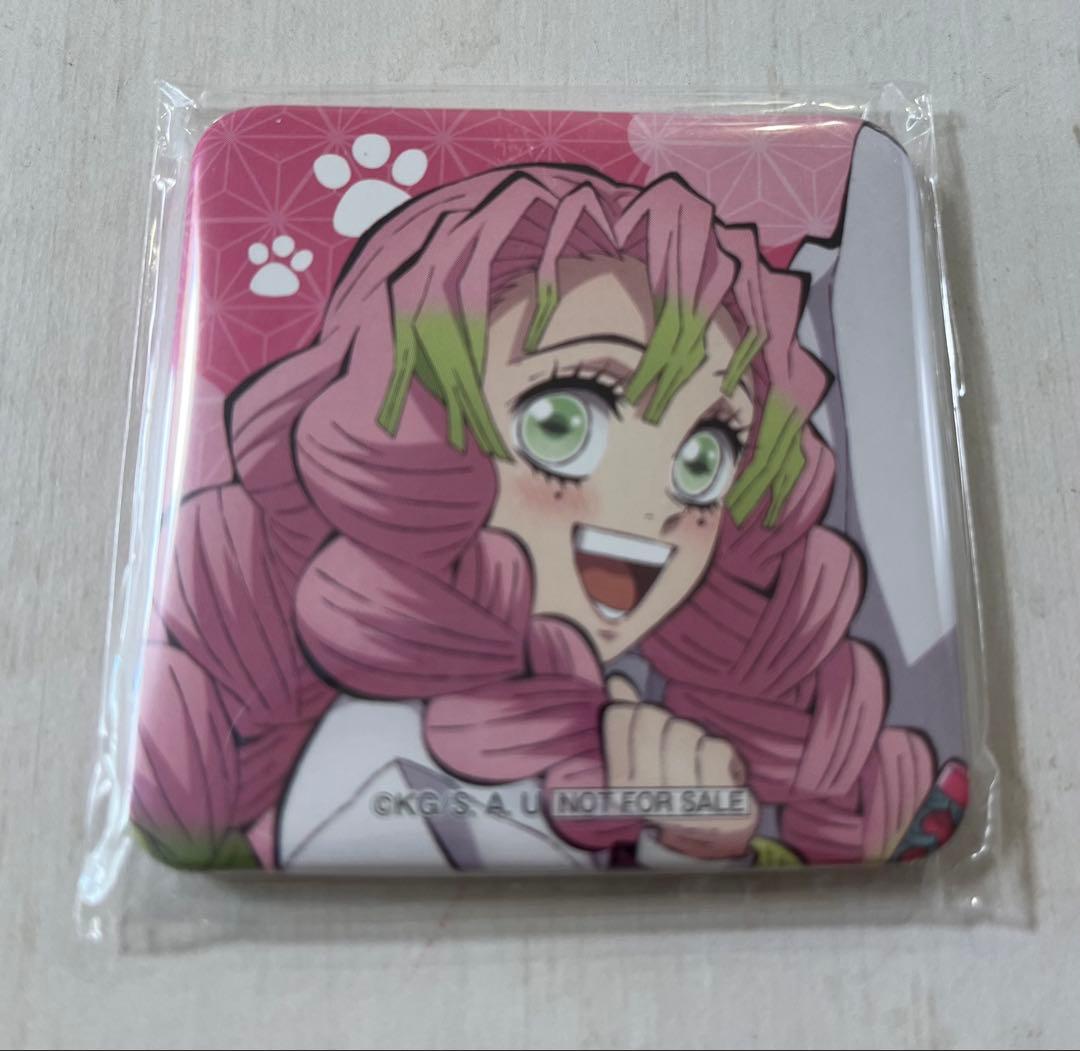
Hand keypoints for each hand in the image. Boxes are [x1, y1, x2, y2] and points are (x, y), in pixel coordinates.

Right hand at [602, 676, 758, 859]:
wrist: (714, 830)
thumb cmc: (677, 783)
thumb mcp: (647, 757)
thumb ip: (630, 720)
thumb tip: (616, 683)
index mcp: (618, 782)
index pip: (619, 716)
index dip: (640, 713)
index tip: (652, 733)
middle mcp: (643, 794)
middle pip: (652, 719)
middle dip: (669, 725)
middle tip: (678, 750)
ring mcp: (679, 801)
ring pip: (685, 732)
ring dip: (697, 740)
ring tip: (698, 763)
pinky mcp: (716, 803)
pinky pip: (717, 749)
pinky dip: (722, 753)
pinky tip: (719, 774)